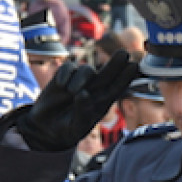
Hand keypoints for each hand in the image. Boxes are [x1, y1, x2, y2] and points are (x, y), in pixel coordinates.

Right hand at [15, 50, 137, 151]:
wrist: (47, 127)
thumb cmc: (67, 128)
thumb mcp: (76, 126)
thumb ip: (82, 111)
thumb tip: (83, 94)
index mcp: (103, 102)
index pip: (117, 87)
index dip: (126, 78)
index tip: (134, 66)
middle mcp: (94, 89)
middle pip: (107, 73)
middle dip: (116, 63)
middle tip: (124, 53)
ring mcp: (79, 82)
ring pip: (87, 70)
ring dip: (81, 78)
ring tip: (71, 91)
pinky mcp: (63, 77)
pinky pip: (68, 67)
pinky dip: (65, 73)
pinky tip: (61, 84)